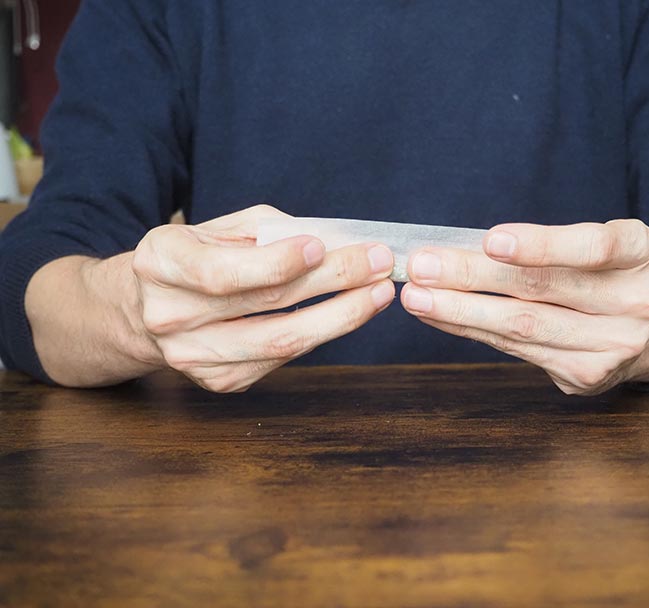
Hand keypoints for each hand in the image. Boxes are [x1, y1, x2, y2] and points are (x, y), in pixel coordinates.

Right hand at [129, 205, 394, 391]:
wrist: (147, 309)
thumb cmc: (195, 258)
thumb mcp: (219, 228)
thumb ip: (270, 230)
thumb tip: (335, 242)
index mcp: (161, 263)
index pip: (222, 271)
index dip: (277, 261)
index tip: (323, 246)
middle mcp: (169, 315)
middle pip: (264, 304)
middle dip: (332, 281)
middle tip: (377, 263)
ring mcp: (192, 356)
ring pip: (281, 342)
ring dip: (341, 317)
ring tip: (377, 294)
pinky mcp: (219, 380)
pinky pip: (281, 359)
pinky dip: (321, 334)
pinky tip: (346, 313)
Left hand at [400, 219, 648, 394]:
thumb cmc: (602, 273)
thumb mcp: (591, 244)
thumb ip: (541, 246)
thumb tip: (455, 247)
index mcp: (640, 252)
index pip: (593, 247)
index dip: (541, 245)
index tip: (490, 241)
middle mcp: (636, 301)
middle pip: (544, 289)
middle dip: (474, 277)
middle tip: (422, 266)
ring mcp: (614, 345)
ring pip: (525, 326)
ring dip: (461, 311)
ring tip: (417, 296)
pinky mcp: (587, 375)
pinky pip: (517, 350)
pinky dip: (472, 331)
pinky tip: (440, 317)